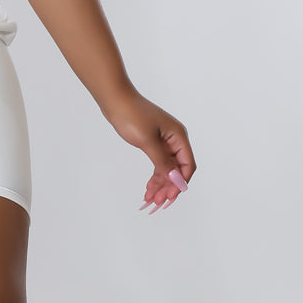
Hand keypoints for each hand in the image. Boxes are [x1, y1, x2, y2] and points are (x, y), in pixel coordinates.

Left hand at [102, 88, 195, 213]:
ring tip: (149, 200)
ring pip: (167, 169)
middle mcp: (174, 139)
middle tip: (156, 204)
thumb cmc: (132, 115)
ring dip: (160, 186)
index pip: (188, 165)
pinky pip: (158, 164)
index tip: (169, 198)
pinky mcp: (153, 143)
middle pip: (177, 170)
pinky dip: (154, 177)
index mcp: (178, 136)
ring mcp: (164, 142)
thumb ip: (162, 162)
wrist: (115, 99)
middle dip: (168, 188)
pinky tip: (147, 189)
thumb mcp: (148, 141)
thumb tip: (176, 180)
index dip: (180, 183)